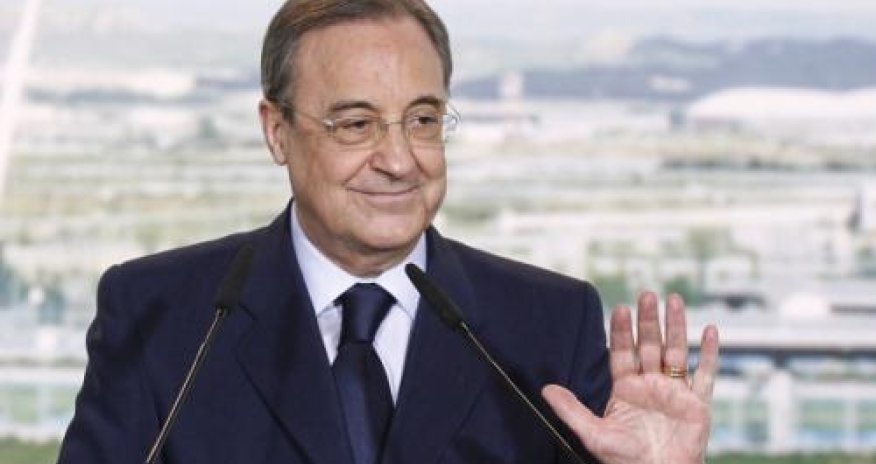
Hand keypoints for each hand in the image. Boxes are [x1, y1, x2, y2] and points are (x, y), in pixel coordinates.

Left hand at [542, 292, 719, 463]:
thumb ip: (571, 409)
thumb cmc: (625, 460)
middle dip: (649, 320)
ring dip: (676, 326)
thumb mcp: (593, 433)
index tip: (621, 308)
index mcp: (626, 389)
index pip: (623, 352)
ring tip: (673, 300)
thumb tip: (545, 389)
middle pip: (650, 345)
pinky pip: (705, 374)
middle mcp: (650, 386)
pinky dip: (709, 353)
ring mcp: (675, 392)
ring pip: (676, 351)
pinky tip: (710, 331)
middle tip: (647, 294)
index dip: (622, 331)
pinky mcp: (697, 404)